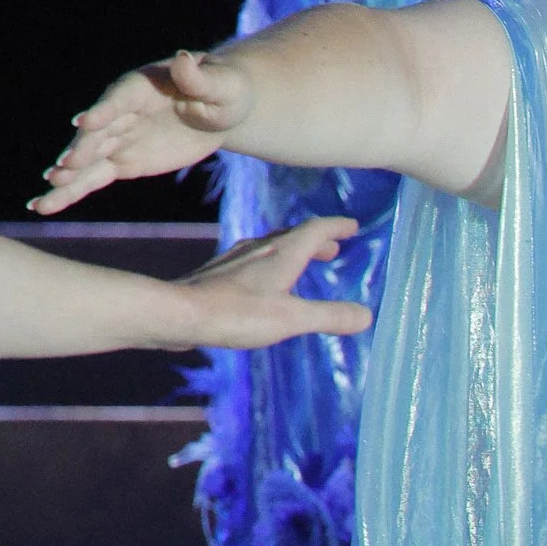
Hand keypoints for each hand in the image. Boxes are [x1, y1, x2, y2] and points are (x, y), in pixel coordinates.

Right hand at [32, 45, 253, 211]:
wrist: (222, 110)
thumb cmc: (225, 89)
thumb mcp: (222, 84)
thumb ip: (200, 78)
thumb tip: (183, 59)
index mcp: (142, 86)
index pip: (120, 97)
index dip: (105, 109)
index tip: (86, 123)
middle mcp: (122, 111)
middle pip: (98, 132)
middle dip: (82, 149)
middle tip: (64, 167)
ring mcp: (119, 137)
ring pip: (88, 159)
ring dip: (68, 177)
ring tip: (44, 197)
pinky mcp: (122, 161)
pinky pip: (94, 177)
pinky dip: (71, 191)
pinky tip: (46, 205)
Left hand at [174, 217, 371, 347]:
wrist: (180, 314)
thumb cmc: (236, 314)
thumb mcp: (291, 318)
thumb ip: (329, 316)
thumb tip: (366, 316)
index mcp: (283, 254)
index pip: (316, 230)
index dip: (336, 226)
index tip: (352, 226)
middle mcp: (260, 250)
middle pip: (294, 236)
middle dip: (317, 240)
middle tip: (334, 247)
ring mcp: (237, 260)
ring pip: (272, 247)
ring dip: (294, 251)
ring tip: (304, 262)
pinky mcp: (220, 275)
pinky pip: (254, 261)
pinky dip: (272, 264)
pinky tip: (264, 282)